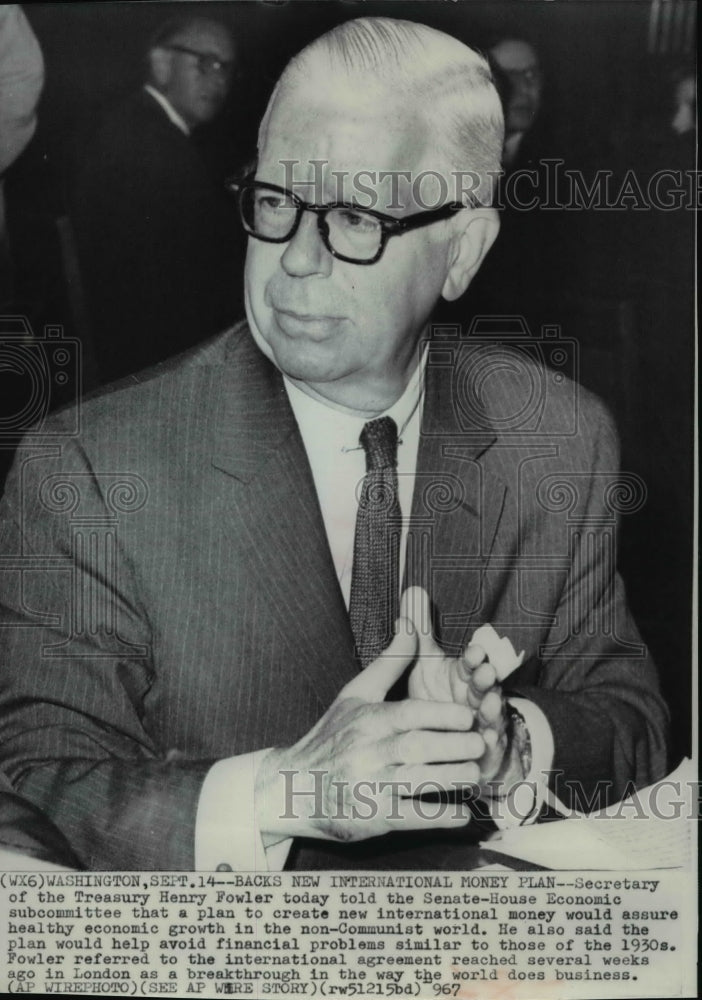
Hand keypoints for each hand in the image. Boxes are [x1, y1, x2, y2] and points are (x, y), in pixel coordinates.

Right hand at [255, 618, 484, 844]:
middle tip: (481, 742)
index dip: (440, 714)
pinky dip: (436, 817)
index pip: (407, 714)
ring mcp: (367, 786)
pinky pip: (408, 817)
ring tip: (475, 773)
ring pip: (415, 782)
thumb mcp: (354, 694)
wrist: (290, 786)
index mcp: (366, 720)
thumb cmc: (331, 736)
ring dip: (450, 779)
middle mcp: (366, 752)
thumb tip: (411, 624)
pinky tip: (461, 814)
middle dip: (452, 746)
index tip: (467, 714)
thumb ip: (389, 663)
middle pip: (415, 748)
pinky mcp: (369, 817)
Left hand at [404, 587, 521, 792]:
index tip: (472, 651)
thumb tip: (412, 591)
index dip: (473, 658)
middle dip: (486, 680)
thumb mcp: (427, 663)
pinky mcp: (485, 748)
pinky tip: (488, 741)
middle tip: (485, 674)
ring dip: (491, 710)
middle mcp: (476, 696)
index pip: (470, 663)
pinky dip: (490, 743)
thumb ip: (421, 632)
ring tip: (488, 706)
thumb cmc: (439, 695)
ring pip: (490, 714)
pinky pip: (489, 745)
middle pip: (484, 686)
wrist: (454, 738)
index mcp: (462, 675)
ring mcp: (483, 722)